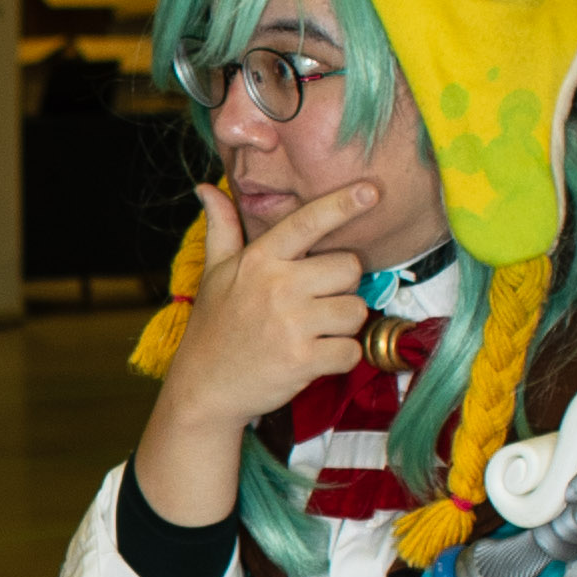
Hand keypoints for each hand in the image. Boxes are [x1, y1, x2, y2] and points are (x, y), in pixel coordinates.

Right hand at [168, 176, 382, 428]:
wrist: (204, 388)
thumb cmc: (215, 327)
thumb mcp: (214, 273)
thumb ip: (221, 228)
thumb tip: (206, 188)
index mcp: (260, 260)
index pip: (308, 222)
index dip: (342, 205)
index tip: (371, 191)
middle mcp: (277, 286)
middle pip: (349, 268)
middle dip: (342, 287)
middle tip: (316, 303)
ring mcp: (291, 324)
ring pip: (356, 311)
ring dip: (343, 325)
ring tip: (313, 332)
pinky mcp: (303, 360)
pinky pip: (351, 350)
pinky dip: (341, 357)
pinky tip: (316, 357)